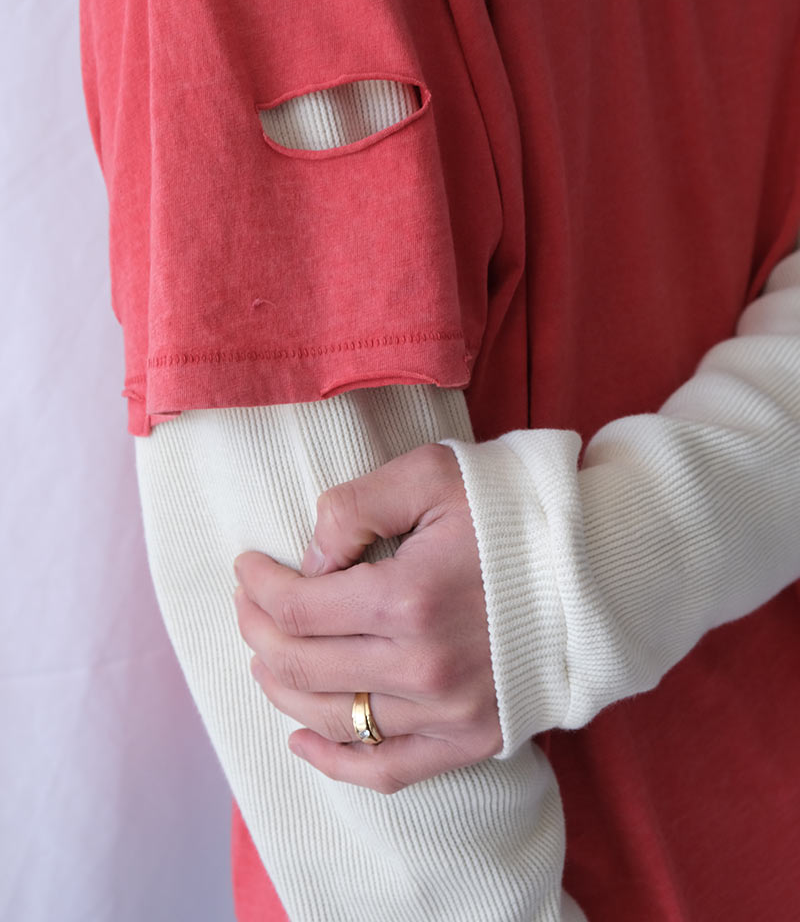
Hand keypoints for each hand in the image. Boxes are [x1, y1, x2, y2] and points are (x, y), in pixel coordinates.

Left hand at [232, 442, 501, 793]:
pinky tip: (301, 743)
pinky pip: (386, 770)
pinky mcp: (472, 741)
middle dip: (258, 633)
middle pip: (303, 667)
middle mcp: (422, 668)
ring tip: (265, 657)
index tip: (246, 566)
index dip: (259, 587)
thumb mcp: (431, 474)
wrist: (598, 564)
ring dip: (282, 690)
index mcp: (408, 598)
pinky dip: (334, 764)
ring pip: (333, 720)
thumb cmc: (512, 511)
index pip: (299, 608)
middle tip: (248, 605)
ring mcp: (448, 715)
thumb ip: (355, 506)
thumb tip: (310, 560)